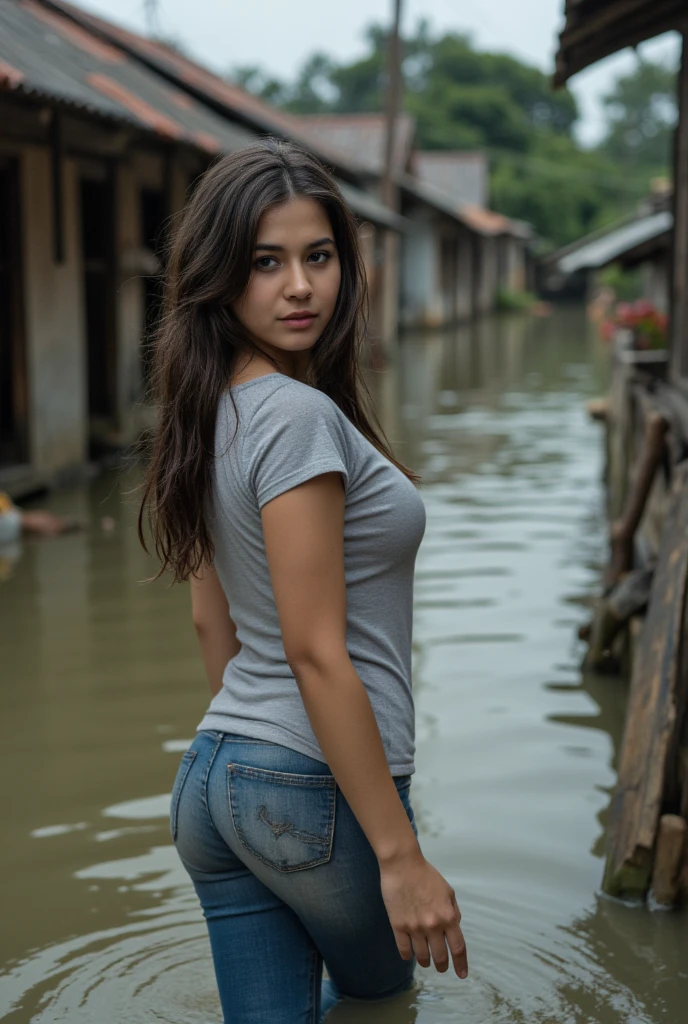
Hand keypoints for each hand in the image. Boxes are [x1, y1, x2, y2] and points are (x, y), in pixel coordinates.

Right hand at [379, 853, 467, 977]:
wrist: (402, 865)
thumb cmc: (426, 875)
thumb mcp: (448, 891)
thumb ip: (454, 912)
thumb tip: (455, 928)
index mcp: (448, 916)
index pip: (458, 948)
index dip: (461, 964)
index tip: (462, 975)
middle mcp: (433, 925)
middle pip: (440, 957)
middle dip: (443, 966)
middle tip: (442, 967)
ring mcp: (414, 927)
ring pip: (422, 957)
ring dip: (426, 962)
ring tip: (426, 961)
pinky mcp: (398, 926)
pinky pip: (404, 950)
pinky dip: (408, 956)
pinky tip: (410, 954)